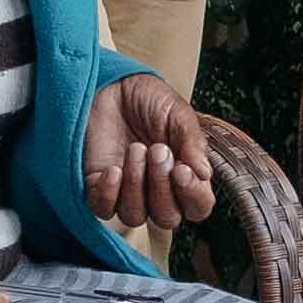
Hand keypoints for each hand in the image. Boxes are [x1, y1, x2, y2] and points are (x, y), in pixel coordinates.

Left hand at [85, 73, 220, 232]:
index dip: (193, 195)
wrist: (113, 84)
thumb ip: (193, 142)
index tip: (182, 168)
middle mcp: (158, 192)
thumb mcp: (178, 114)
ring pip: (134, 216)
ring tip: (135, 149)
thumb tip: (204, 174)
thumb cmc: (150, 100)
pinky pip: (103, 209)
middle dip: (161, 186)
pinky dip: (108, 193)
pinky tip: (113, 169)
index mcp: (184, 177)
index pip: (198, 206)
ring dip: (136, 185)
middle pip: (167, 218)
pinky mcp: (98, 187)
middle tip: (157, 149)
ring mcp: (127, 192)